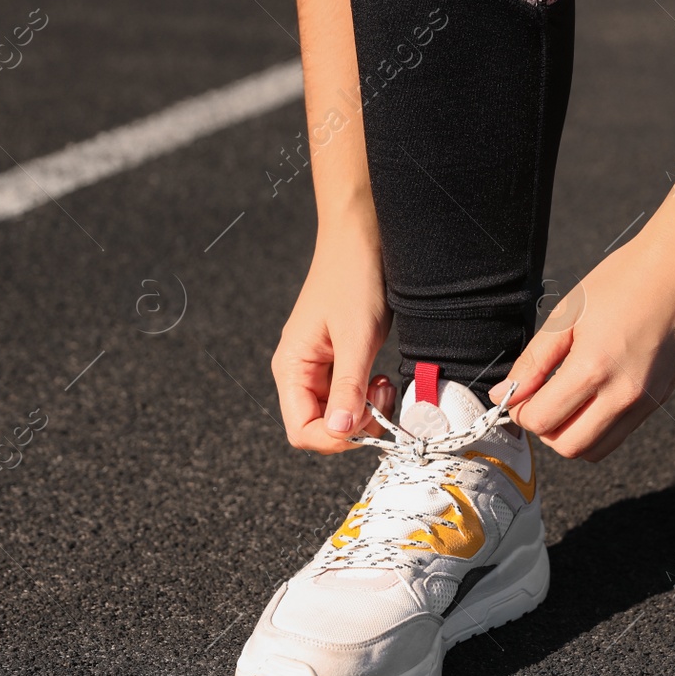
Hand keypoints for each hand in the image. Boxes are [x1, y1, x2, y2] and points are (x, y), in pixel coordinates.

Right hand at [272, 231, 397, 452]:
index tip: (366, 425)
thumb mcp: (356, 337)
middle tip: (380, 399)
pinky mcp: (337, 360)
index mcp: (291, 368)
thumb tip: (341, 432)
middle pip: (320, 427)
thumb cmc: (352, 276)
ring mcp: (318, 367)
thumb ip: (348, 388)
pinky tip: (380, 378)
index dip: (334, 438)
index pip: (301, 430)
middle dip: (354, 425)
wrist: (360, 237)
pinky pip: (349, 395)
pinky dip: (367, 396)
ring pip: (338, 414)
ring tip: (382, 384)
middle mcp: (299, 372)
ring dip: (364, 411)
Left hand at [489, 225, 674, 461]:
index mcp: (593, 368)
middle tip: (542, 401)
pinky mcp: (660, 399)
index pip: (542, 421)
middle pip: (569, 447)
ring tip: (567, 401)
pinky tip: (593, 396)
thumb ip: (532, 361)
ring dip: (572, 435)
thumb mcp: (566, 315)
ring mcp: (645, 401)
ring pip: (597, 450)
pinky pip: (620, 434)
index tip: (521, 395)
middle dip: (546, 430)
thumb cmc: (623, 281)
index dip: (522, 413)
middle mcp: (623, 394)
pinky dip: (598, 428)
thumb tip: (504, 394)